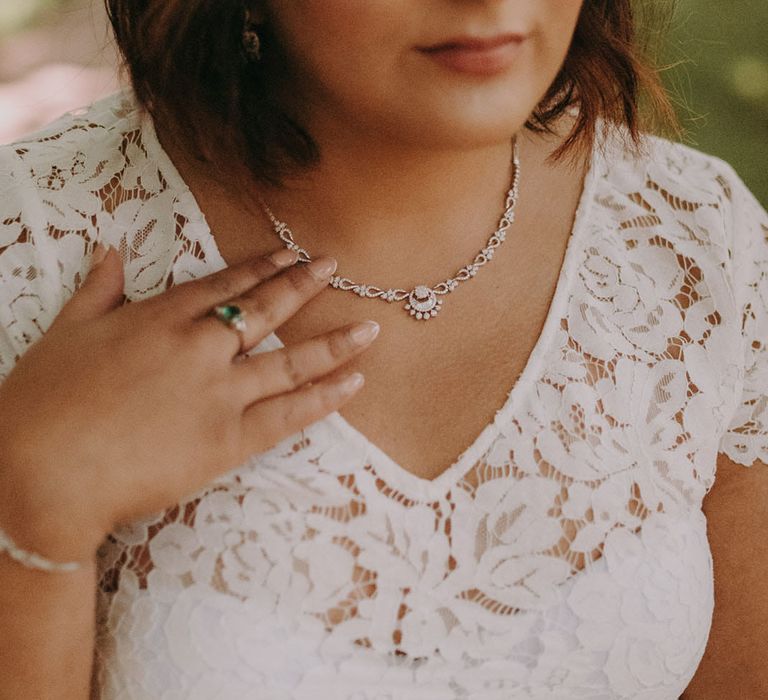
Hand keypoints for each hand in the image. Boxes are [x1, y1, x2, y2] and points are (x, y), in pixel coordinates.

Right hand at [0, 243, 379, 564]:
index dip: (261, 267)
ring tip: (369, 329)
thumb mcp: (65, 331)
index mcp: (160, 318)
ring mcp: (219, 392)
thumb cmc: (42, 403)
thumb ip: (98, 289)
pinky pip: (289, 414)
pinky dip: (325, 397)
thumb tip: (112, 251)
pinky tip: (353, 381)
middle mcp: (199, 346)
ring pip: (291, 360)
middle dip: (303, 285)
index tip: (289, 255)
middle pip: (265, 309)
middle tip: (334, 267)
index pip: (223, 284)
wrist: (42, 473)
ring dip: (334, 342)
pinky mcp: (228, 440)